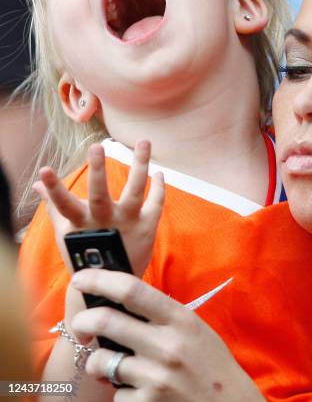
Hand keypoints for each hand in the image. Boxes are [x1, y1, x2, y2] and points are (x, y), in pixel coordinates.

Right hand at [33, 141, 164, 277]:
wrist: (112, 285)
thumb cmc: (86, 254)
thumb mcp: (67, 232)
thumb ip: (54, 205)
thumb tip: (37, 183)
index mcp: (81, 224)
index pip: (63, 204)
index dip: (54, 188)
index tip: (44, 170)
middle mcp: (105, 222)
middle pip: (100, 194)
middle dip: (98, 171)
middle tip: (97, 146)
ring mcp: (128, 223)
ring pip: (135, 191)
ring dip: (140, 165)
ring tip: (144, 141)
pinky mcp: (147, 227)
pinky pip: (156, 202)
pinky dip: (159, 187)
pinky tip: (159, 172)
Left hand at [70, 270, 263, 401]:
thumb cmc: (209, 364)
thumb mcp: (193, 329)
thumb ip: (161, 316)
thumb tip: (118, 302)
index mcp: (180, 319)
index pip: (132, 290)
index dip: (100, 279)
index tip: (81, 276)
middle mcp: (167, 345)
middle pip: (107, 320)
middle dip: (83, 321)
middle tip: (82, 325)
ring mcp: (156, 377)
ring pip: (102, 361)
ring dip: (100, 362)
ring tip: (115, 365)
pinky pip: (115, 394)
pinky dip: (122, 392)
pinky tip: (141, 392)